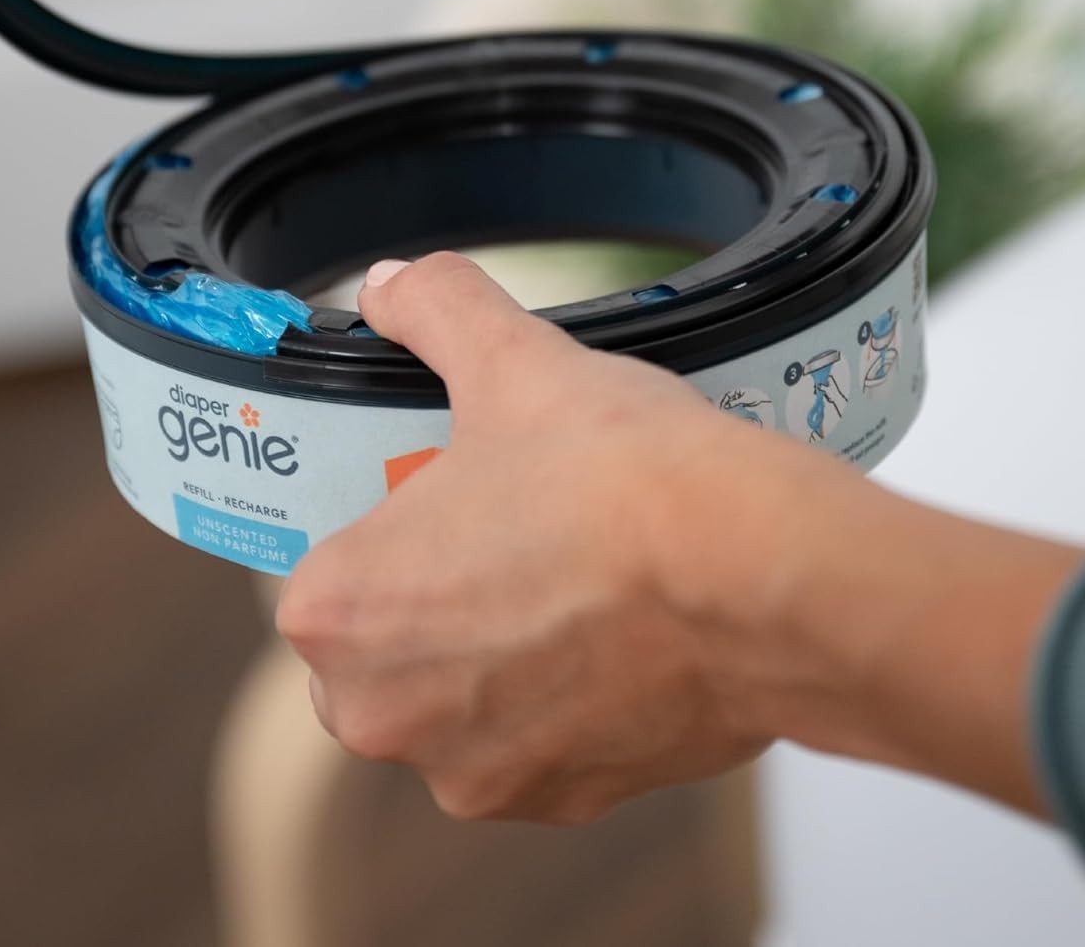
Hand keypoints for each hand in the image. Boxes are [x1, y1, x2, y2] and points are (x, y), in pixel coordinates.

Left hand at [277, 253, 1084, 823]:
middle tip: (502, 532)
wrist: (760, 578)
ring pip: (459, 705)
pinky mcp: (568, 800)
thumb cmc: (619, 481)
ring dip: (494, 658)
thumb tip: (395, 285)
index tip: (437, 505)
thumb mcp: (509, 360)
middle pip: (382, 649)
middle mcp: (389, 714)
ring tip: (567, 577)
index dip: (383, 532)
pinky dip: (564, 700)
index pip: (325, 574)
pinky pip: (538, 743)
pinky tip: (616, 633)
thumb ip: (434, 310)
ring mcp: (480, 772)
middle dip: (430, 598)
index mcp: (341, 614)